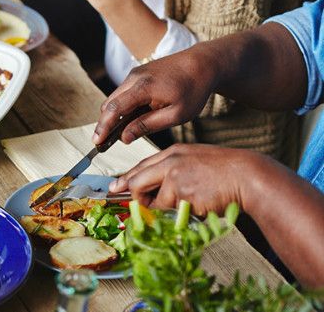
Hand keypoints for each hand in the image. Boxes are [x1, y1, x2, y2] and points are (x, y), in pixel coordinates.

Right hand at [93, 50, 216, 145]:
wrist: (202, 63)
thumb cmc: (193, 89)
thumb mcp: (176, 114)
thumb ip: (148, 125)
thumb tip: (124, 137)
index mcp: (143, 87)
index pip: (115, 109)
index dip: (103, 127)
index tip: (96, 142)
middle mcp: (134, 77)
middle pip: (109, 104)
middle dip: (104, 123)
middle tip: (103, 142)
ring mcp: (134, 74)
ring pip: (115, 98)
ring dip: (113, 116)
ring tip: (115, 134)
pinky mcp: (138, 74)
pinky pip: (123, 93)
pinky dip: (122, 107)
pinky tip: (129, 119)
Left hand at [108, 144, 273, 214]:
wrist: (248, 176)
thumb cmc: (226, 172)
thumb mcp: (195, 162)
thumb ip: (173, 171)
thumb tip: (154, 190)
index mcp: (173, 152)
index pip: (141, 166)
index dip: (127, 179)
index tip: (117, 188)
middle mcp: (169, 161)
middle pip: (136, 181)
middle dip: (136, 198)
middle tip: (144, 206)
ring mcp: (174, 176)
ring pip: (154, 200)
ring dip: (166, 208)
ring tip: (188, 203)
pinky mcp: (180, 191)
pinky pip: (170, 209)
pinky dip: (180, 213)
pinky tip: (198, 204)